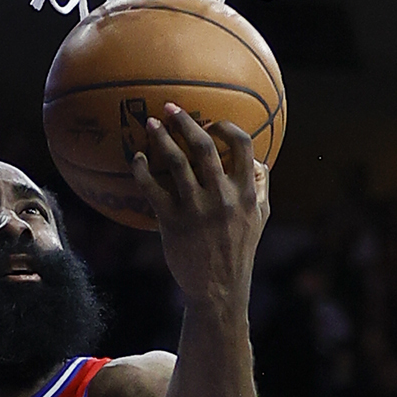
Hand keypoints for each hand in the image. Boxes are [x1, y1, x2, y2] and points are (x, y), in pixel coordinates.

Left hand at [134, 104, 266, 305]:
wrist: (218, 288)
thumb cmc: (238, 249)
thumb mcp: (259, 217)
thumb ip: (259, 186)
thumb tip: (257, 159)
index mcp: (245, 192)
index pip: (243, 146)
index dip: (226, 127)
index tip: (212, 122)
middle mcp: (222, 197)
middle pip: (204, 146)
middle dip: (185, 121)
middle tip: (169, 108)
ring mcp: (197, 209)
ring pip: (177, 162)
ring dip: (160, 138)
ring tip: (150, 125)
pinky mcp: (173, 222)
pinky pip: (152, 188)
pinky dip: (141, 169)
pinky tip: (136, 159)